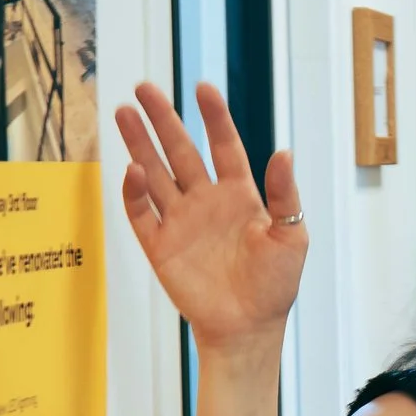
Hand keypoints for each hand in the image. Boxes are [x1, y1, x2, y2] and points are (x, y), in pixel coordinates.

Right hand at [115, 82, 305, 351]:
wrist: (248, 328)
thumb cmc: (275, 285)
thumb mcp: (291, 238)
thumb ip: (285, 196)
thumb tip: (285, 152)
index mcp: (239, 195)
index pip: (223, 146)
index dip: (214, 118)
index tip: (203, 87)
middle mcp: (206, 201)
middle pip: (180, 151)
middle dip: (163, 120)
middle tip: (145, 88)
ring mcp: (180, 221)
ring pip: (155, 174)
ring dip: (139, 144)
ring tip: (124, 112)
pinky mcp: (160, 245)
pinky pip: (141, 213)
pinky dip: (134, 192)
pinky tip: (132, 169)